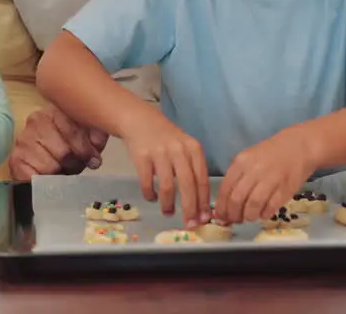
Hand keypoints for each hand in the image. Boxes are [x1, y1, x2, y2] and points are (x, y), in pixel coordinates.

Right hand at [8, 105, 108, 181]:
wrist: (50, 142)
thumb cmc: (73, 136)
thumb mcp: (91, 131)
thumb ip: (97, 138)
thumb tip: (94, 158)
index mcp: (56, 110)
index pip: (72, 132)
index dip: (85, 150)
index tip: (93, 160)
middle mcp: (36, 121)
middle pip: (63, 153)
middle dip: (74, 163)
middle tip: (76, 165)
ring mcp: (23, 140)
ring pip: (50, 168)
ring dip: (59, 173)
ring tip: (63, 169)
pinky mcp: (15, 159)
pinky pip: (31, 178)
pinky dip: (42, 182)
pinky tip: (49, 177)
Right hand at [121, 111, 209, 226]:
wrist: (141, 121)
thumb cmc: (167, 140)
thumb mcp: (185, 149)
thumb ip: (193, 172)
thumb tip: (201, 207)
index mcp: (194, 149)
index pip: (202, 179)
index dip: (204, 202)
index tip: (205, 219)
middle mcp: (179, 150)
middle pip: (188, 184)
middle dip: (190, 208)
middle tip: (190, 224)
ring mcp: (159, 152)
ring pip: (167, 185)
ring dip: (168, 204)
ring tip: (167, 212)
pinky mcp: (141, 156)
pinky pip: (147, 182)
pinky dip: (150, 194)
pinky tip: (151, 198)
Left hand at [216, 128, 317, 223]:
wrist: (299, 146)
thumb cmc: (271, 153)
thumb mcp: (249, 158)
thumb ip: (237, 177)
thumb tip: (226, 202)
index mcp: (242, 162)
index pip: (226, 188)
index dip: (222, 206)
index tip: (221, 217)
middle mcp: (254, 170)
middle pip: (237, 199)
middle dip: (233, 214)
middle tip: (235, 220)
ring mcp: (270, 179)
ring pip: (253, 205)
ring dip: (249, 216)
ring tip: (250, 217)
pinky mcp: (285, 188)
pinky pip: (270, 207)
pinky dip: (264, 214)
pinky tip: (263, 214)